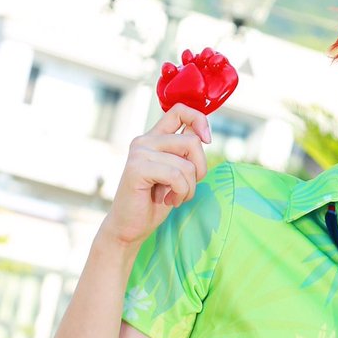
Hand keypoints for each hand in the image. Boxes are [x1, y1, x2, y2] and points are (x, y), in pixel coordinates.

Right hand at [102, 103, 210, 245]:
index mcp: (154, 138)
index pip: (180, 110)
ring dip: (189, 188)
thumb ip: (185, 153)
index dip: (199, 120)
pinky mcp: (137, 168)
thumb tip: (202, 135)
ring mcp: (139, 152)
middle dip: (200, 170)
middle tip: (185, 187)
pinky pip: (176, 176)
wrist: (130, 227)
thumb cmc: (154, 202)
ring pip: (187, 164)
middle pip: (192, 141)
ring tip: (174, 197)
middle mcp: (145, 141)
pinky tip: (168, 200)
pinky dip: (180, 193)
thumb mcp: (177, 173)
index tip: (207, 139)